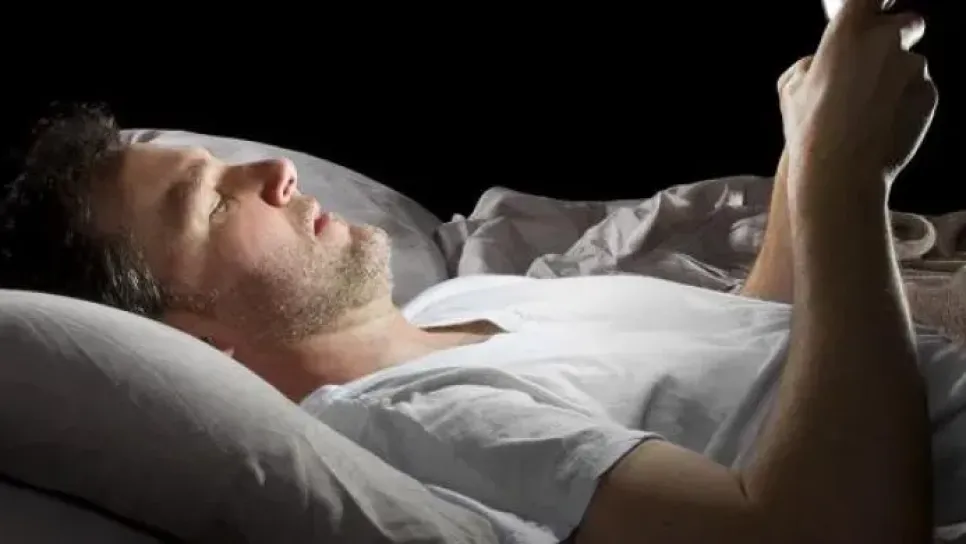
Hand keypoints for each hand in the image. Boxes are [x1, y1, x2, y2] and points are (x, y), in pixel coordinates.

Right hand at [778, 0, 937, 187]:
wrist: (840, 172)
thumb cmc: (809, 130)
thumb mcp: (790, 89)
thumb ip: (811, 64)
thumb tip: (820, 64)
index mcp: (849, 32)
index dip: (871, 3)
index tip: (871, 11)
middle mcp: (886, 40)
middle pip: (905, 23)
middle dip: (895, 39)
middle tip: (872, 71)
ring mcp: (912, 67)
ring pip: (910, 64)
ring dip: (896, 80)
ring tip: (871, 113)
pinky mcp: (928, 94)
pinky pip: (919, 91)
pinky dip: (906, 103)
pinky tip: (883, 126)